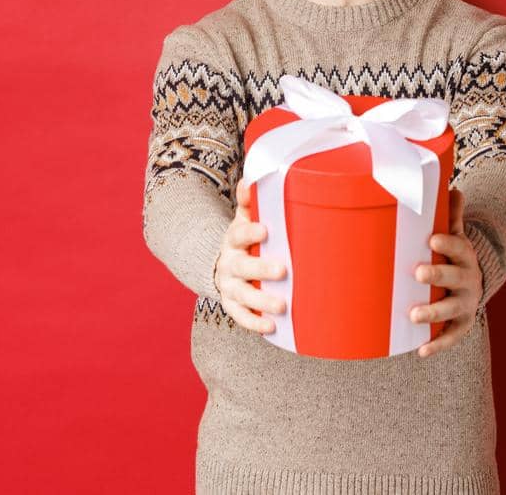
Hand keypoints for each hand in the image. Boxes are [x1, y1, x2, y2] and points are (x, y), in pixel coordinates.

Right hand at [215, 182, 287, 333]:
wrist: (222, 262)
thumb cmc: (247, 237)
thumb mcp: (245, 218)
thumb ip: (251, 201)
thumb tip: (252, 178)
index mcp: (234, 239)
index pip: (238, 234)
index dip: (250, 232)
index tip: (266, 230)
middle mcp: (229, 263)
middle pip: (242, 267)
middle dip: (261, 269)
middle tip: (283, 270)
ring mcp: (229, 286)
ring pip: (242, 295)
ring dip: (261, 301)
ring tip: (282, 306)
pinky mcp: (231, 304)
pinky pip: (240, 316)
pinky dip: (254, 323)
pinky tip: (271, 327)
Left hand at [410, 188, 481, 356]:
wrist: (472, 285)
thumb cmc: (452, 257)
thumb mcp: (455, 236)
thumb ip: (450, 216)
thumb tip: (450, 186)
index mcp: (465, 256)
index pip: (460, 247)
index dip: (448, 244)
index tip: (431, 239)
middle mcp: (469, 280)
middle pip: (456, 277)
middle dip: (438, 275)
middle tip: (417, 273)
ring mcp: (466, 303)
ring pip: (452, 308)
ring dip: (434, 312)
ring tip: (413, 315)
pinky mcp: (462, 324)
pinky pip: (451, 335)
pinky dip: (437, 344)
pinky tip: (421, 351)